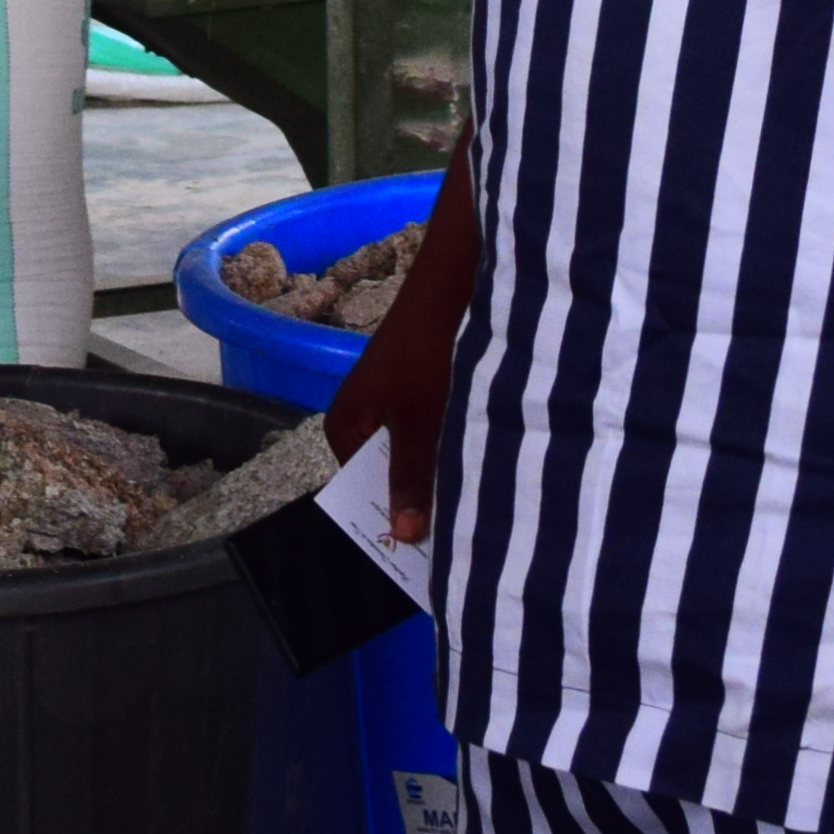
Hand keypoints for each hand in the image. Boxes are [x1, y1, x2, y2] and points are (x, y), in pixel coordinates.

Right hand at [319, 156, 484, 545]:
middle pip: (393, 473)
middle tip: (463, 535)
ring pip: (421, 453)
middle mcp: (364, 417)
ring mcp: (395, 401)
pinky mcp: (425, 387)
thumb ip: (411, 478)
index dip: (395, 521)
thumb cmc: (429, 350)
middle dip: (424, 498)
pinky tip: (488, 462)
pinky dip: (457, 446)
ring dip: (446, 472)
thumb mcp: (420, 421)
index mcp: (345, 427)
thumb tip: (401, 535)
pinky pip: (437, 432)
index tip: (430, 555)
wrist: (457, 278)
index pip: (364, 492)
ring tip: (479, 503)